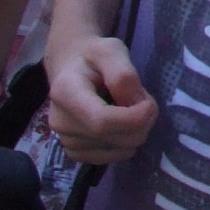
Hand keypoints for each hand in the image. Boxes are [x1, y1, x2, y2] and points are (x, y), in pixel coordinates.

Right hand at [46, 35, 158, 162]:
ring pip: (119, 150)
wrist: (70, 69)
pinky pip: (113, 158)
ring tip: (128, 109)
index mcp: (65, 92)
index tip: (149, 104)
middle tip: (142, 100)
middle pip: (114, 138)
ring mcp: (65, 140)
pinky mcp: (74, 153)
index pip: (101, 121)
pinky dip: (125, 144)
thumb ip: (123, 74)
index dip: (134, 118)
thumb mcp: (110, 50)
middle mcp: (60, 122)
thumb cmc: (92, 57)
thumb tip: (136, 104)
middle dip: (141, 122)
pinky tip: (120, 125)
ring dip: (135, 132)